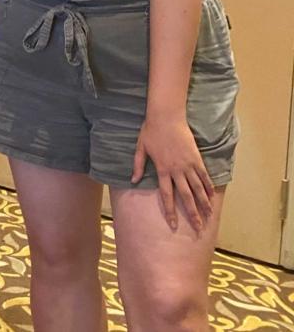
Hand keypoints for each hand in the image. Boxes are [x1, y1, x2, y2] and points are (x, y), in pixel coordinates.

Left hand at [132, 113, 214, 232]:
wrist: (166, 117)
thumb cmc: (151, 131)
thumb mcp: (140, 148)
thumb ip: (137, 165)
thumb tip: (132, 180)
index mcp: (162, 170)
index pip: (166, 196)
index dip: (170, 212)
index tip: (174, 225)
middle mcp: (177, 170)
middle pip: (186, 197)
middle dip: (192, 214)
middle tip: (198, 228)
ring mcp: (188, 165)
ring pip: (198, 189)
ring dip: (203, 204)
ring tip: (209, 216)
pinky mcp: (197, 158)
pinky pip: (204, 176)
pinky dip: (209, 187)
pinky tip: (212, 196)